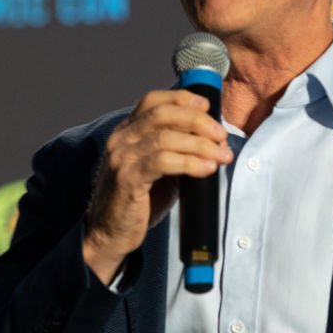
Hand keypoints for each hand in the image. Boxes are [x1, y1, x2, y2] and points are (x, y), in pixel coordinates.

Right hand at [83, 89, 232, 284]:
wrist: (110, 234)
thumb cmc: (139, 202)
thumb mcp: (157, 169)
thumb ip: (175, 150)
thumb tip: (214, 141)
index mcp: (126, 132)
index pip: (152, 101)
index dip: (181, 98)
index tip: (207, 106)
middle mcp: (121, 139)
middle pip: (163, 114)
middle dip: (198, 121)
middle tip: (221, 135)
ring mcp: (122, 158)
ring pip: (166, 138)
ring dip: (200, 144)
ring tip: (222, 155)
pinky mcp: (128, 179)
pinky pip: (163, 162)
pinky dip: (190, 162)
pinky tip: (207, 168)